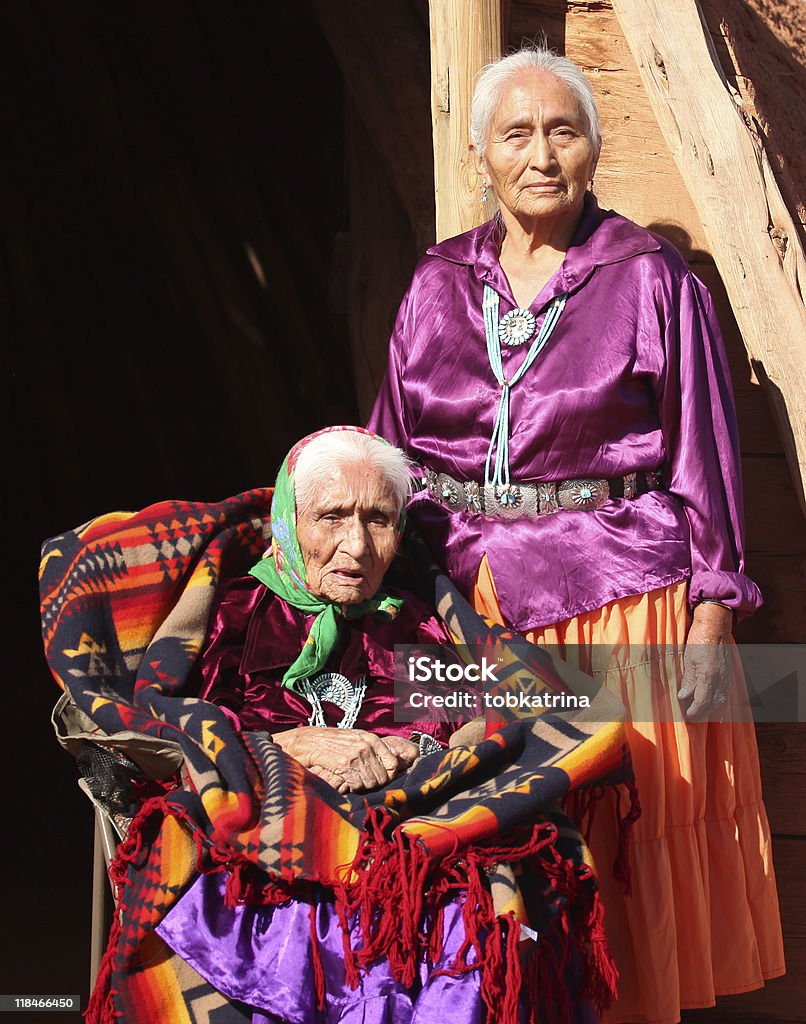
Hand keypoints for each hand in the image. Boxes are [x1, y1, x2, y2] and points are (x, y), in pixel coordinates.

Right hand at [272, 727, 417, 792]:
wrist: (308, 741)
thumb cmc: (332, 742)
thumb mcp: (355, 739)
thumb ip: (372, 749)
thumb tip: (392, 764)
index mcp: (372, 739)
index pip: (393, 763)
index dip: (388, 775)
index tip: (379, 779)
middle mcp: (366, 746)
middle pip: (382, 777)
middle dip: (373, 783)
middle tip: (361, 781)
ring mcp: (356, 755)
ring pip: (370, 783)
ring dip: (361, 786)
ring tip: (352, 780)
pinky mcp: (344, 764)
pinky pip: (357, 784)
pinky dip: (352, 787)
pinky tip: (345, 781)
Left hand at [677, 603, 733, 720]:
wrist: (715, 627)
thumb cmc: (699, 640)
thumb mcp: (689, 660)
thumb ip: (688, 680)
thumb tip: (682, 697)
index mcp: (708, 677)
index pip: (702, 702)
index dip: (694, 711)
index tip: (687, 716)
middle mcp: (720, 680)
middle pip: (712, 704)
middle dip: (702, 713)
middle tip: (691, 718)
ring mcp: (726, 677)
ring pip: (720, 700)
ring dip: (710, 709)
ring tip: (700, 712)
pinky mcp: (728, 673)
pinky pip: (724, 693)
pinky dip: (717, 700)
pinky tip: (711, 702)